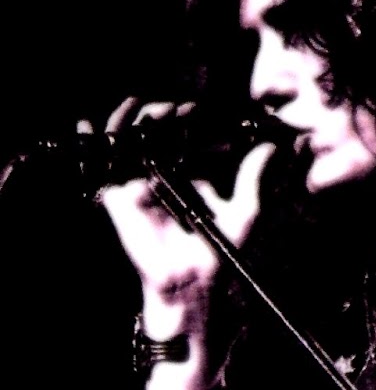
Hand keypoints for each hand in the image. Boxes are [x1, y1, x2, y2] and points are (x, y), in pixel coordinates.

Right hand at [97, 98, 275, 338]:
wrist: (192, 280)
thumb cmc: (219, 248)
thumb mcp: (244, 209)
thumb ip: (252, 176)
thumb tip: (271, 146)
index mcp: (189, 176)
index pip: (184, 139)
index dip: (186, 121)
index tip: (196, 109)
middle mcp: (162, 177)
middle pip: (154, 134)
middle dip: (161, 115)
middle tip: (175, 109)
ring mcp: (138, 185)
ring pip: (127, 143)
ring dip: (133, 120)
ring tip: (148, 110)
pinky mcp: (117, 199)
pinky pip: (101, 166)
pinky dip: (92, 143)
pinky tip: (90, 123)